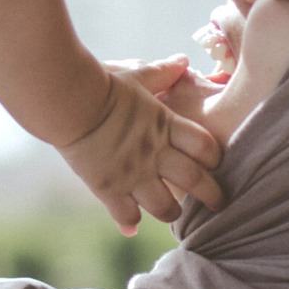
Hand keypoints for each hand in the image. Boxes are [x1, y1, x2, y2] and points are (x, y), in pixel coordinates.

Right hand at [58, 56, 223, 235]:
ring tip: (173, 213)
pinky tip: (131, 227)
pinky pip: (125, 215)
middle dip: (212, 196)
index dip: (214, 157)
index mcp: (165, 125)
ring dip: (172, 212)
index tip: (215, 162)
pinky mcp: (108, 188)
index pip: (205, 147)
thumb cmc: (103, 82)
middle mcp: (154, 154)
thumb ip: (162, 72)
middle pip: (195, 182)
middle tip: (219, 204)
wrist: (68, 101)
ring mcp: (132, 174)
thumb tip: (183, 61)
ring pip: (165, 207)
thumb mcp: (136, 74)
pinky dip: (129, 223)